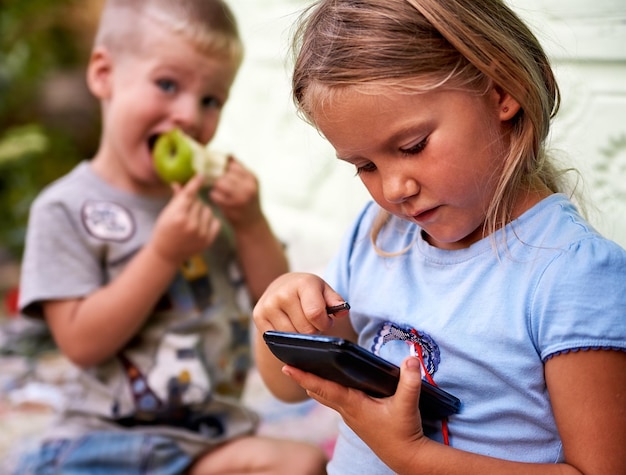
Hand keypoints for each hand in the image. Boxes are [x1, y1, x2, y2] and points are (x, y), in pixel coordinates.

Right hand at [151, 174, 220, 263]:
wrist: (167, 253)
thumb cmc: (164, 230)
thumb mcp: (167, 213)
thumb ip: (176, 199)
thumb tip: (178, 182)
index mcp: (178, 216)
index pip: (189, 194)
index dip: (195, 183)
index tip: (201, 175)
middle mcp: (190, 225)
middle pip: (199, 202)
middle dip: (194, 202)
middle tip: (186, 210)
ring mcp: (201, 234)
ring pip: (209, 210)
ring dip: (202, 211)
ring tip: (193, 219)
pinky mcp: (208, 240)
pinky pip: (216, 221)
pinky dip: (210, 221)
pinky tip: (201, 225)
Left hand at [209, 157, 262, 229]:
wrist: (252, 224)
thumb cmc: (246, 201)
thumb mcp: (248, 184)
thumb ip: (239, 170)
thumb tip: (227, 154)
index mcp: (252, 178)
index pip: (233, 164)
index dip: (221, 164)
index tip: (213, 165)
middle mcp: (248, 186)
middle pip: (224, 173)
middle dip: (215, 174)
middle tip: (209, 176)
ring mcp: (240, 197)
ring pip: (219, 183)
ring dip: (214, 185)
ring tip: (214, 188)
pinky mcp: (231, 207)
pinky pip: (215, 195)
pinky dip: (213, 195)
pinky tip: (216, 198)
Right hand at [253, 272, 348, 334]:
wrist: (281, 286)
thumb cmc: (308, 292)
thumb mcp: (324, 290)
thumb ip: (336, 301)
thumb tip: (342, 311)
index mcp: (302, 283)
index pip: (315, 314)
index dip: (325, 323)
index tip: (325, 321)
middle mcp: (282, 293)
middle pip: (304, 330)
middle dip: (313, 331)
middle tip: (312, 322)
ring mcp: (268, 305)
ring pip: (291, 338)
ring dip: (299, 336)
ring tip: (301, 324)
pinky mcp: (258, 317)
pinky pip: (277, 340)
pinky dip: (286, 338)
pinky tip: (289, 327)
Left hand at [284, 356, 429, 468]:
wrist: (406, 457)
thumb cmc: (404, 432)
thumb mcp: (407, 405)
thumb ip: (410, 381)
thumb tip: (411, 358)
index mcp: (353, 405)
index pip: (323, 387)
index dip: (304, 376)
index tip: (287, 367)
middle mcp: (347, 410)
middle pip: (318, 391)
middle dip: (303, 377)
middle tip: (288, 362)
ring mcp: (350, 415)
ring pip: (326, 396)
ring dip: (314, 383)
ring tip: (304, 367)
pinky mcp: (356, 418)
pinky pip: (335, 400)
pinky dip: (327, 389)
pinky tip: (330, 381)